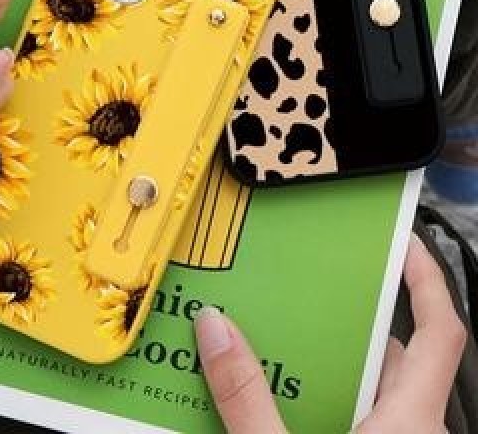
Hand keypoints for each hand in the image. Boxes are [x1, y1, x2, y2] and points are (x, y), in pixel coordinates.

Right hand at [195, 232, 465, 432]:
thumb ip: (246, 397)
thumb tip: (214, 328)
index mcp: (410, 422)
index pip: (442, 330)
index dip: (426, 279)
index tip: (397, 242)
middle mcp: (410, 433)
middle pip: (389, 358)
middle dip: (340, 323)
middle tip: (294, 292)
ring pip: (363, 394)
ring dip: (317, 368)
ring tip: (264, 341)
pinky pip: (346, 423)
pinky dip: (310, 407)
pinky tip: (260, 404)